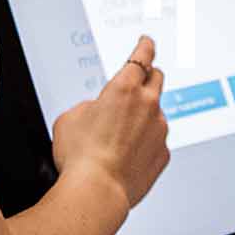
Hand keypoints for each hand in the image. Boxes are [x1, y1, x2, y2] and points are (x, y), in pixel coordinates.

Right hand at [52, 36, 169, 210]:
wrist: (96, 192)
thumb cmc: (80, 156)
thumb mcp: (70, 118)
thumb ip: (90, 106)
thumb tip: (98, 112)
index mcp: (125, 88)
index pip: (142, 56)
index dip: (145, 46)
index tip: (147, 42)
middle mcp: (148, 104)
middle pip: (157, 78)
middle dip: (149, 76)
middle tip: (138, 83)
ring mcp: (159, 129)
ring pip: (156, 113)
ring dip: (144, 116)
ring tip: (120, 136)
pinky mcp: (163, 153)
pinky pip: (156, 141)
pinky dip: (146, 143)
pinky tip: (127, 155)